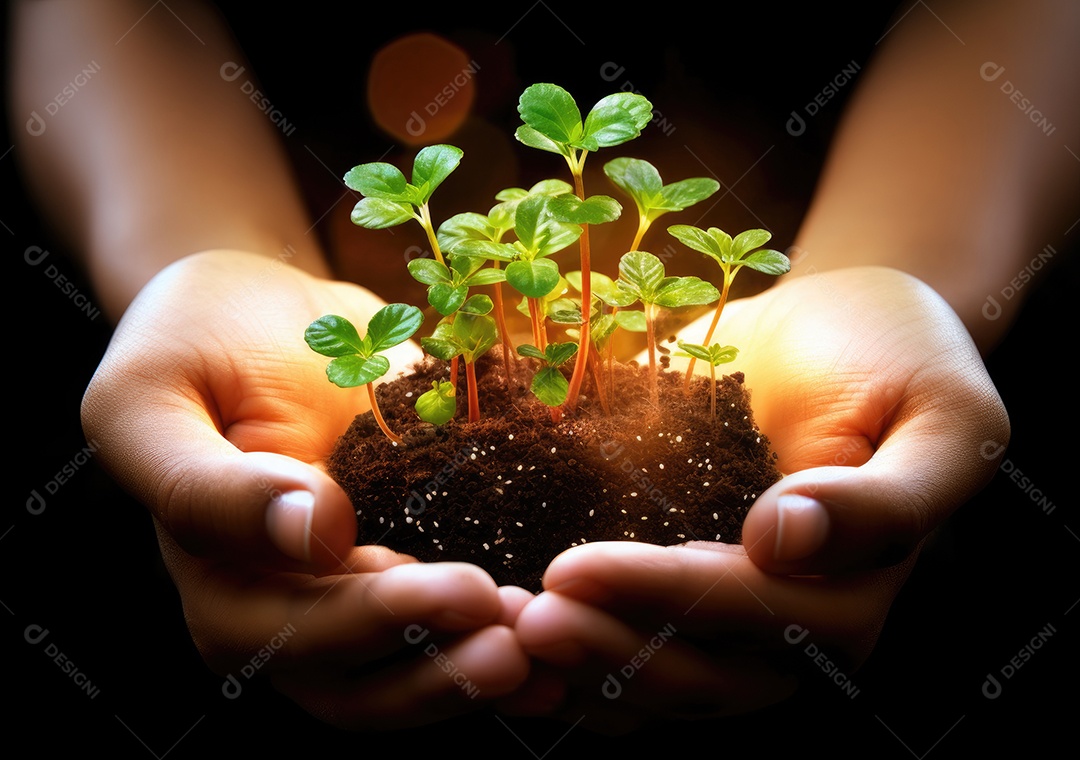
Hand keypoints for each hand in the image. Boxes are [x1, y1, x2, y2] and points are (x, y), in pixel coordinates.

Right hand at [82, 249, 528, 728]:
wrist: (258, 312)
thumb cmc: (193, 342)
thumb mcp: (153, 398)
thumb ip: (205, 483)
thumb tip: (312, 536)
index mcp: (217, 580)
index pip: (287, 634)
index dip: (375, 623)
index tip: (462, 589)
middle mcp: (280, 608)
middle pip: (353, 682)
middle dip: (441, 669)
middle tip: (525, 641)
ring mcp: (347, 593)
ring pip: (405, 675)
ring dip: (477, 676)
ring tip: (554, 653)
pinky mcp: (403, 563)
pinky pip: (446, 627)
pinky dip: (496, 640)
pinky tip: (562, 640)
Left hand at [508, 266, 1008, 730]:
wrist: (836, 332)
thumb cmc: (897, 358)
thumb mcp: (938, 416)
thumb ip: (887, 496)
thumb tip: (786, 542)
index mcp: (855, 592)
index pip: (760, 614)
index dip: (670, 598)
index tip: (576, 567)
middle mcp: (789, 627)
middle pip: (701, 673)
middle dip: (609, 651)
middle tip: (524, 619)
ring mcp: (727, 621)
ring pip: (655, 683)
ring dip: (577, 670)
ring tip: (498, 634)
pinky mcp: (677, 596)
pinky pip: (626, 652)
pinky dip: (568, 662)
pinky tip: (505, 642)